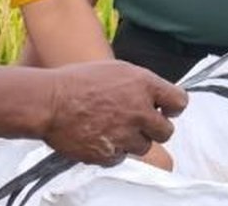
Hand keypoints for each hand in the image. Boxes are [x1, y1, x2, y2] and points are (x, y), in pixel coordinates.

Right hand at [42, 60, 186, 166]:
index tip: (164, 109)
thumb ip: (143, 84)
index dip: (172, 107)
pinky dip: (112, 152)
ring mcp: (124, 134)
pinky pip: (120, 158)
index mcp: (144, 85)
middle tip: (137, 123)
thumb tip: (159, 98)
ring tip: (113, 129)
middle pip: (166, 131)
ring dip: (132, 140)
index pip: (180, 102)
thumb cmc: (78, 81)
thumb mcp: (118, 70)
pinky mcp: (108, 153)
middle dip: (154, 128)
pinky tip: (100, 138)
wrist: (47, 102)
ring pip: (144, 146)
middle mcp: (139, 110)